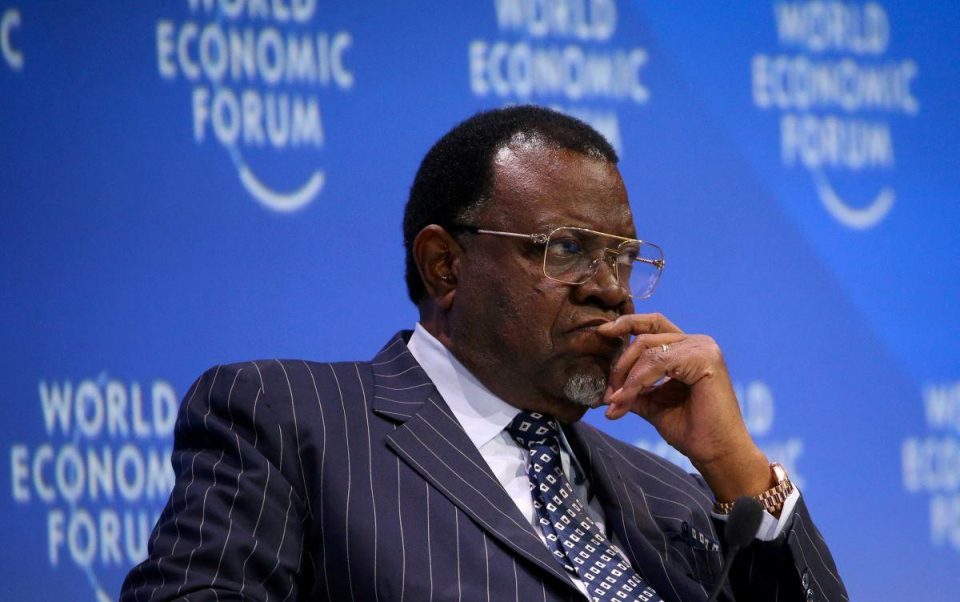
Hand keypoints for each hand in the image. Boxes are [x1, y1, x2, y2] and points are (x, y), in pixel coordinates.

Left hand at [596, 313, 771, 501]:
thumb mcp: (653, 405)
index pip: (652, 326)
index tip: (602, 333)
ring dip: (626, 377)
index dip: (626, 324)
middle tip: (608, 394)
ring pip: (649, 350)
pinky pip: (658, 362)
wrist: (717, 454)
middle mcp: (698, 342)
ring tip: (616, 402)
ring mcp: (703, 348)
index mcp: (688, 348)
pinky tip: (626, 398)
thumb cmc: (691, 431)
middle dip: (620, 365)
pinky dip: (637, 381)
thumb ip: (633, 390)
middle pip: (645, 337)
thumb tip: (605, 393)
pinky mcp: (705, 359)